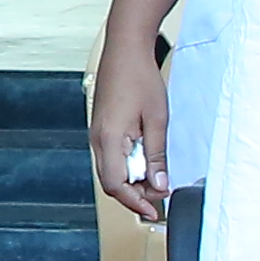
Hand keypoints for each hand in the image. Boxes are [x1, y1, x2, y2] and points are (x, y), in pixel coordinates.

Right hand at [87, 50, 166, 221]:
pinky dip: (129, 164)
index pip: (115, 185)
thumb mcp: (157, 119)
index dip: (134, 202)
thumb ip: (157, 155)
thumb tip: (159, 183)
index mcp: (109, 139)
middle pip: (112, 181)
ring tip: (158, 175)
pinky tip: (146, 159)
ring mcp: (98, 134)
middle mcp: (97, 139)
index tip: (154, 210)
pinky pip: (112, 156)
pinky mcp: (103, 128)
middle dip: (136, 193)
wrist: (125, 50)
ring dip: (134, 179)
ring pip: (112, 170)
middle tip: (162, 191)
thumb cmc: (139, 77)